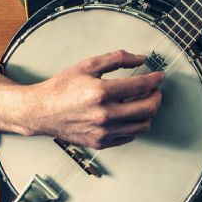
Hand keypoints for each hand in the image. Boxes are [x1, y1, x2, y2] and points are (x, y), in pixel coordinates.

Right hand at [22, 49, 163, 147]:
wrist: (42, 111)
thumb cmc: (62, 87)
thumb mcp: (88, 65)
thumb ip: (117, 58)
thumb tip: (141, 58)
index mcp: (102, 92)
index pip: (141, 86)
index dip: (155, 80)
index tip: (159, 76)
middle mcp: (104, 115)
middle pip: (147, 109)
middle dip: (157, 97)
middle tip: (155, 90)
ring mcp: (103, 132)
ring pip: (142, 126)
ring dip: (148, 112)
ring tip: (143, 102)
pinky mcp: (100, 143)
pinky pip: (129, 136)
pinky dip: (134, 125)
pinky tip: (129, 114)